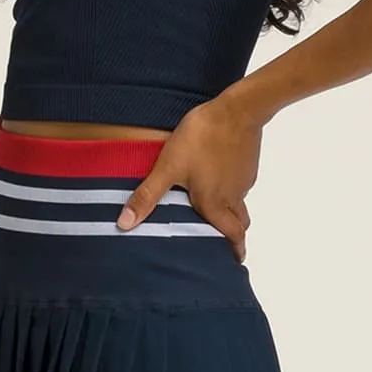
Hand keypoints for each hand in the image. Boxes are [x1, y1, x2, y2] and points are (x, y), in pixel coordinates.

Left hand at [115, 94, 262, 261]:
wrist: (236, 110)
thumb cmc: (202, 139)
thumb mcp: (168, 167)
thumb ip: (148, 195)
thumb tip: (124, 224)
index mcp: (215, 203)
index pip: (231, 234)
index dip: (235, 250)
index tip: (236, 260)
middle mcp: (233, 195)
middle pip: (240, 221)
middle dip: (235, 233)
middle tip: (227, 240)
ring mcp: (243, 177)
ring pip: (239, 200)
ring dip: (231, 208)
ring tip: (214, 205)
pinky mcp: (247, 160)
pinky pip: (240, 180)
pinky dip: (231, 184)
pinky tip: (217, 172)